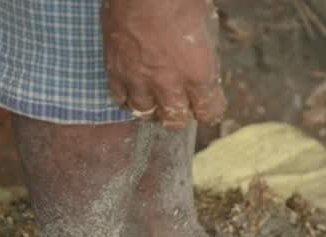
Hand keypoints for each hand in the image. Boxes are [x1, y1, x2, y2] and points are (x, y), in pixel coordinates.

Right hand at [102, 0, 226, 127]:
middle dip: (181, 116)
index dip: (211, 111)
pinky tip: (132, 90)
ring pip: (144, 113)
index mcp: (198, 72)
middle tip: (181, 106)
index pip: (209, 112)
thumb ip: (204, 55)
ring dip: (152, 109)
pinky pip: (118, 98)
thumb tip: (203, 67)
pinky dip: (127, 98)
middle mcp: (168, 82)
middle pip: (175, 120)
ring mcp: (138, 77)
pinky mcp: (115, 69)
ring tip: (155, 99)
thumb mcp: (207, 26)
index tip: (209, 105)